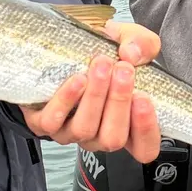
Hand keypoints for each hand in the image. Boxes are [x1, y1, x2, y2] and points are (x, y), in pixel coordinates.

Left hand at [21, 22, 161, 162]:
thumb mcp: (130, 42)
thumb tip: (131, 53)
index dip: (147, 131)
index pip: (145, 148)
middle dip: (120, 103)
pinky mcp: (44, 123)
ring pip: (85, 129)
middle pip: (114, 139)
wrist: (64, 46)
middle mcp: (100, 135)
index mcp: (127, 125)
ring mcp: (71, 132)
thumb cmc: (103, 53)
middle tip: (124, 70)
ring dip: (95, 97)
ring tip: (101, 67)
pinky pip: (54, 121)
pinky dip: (67, 99)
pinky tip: (77, 79)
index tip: (143, 99)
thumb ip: (142, 44)